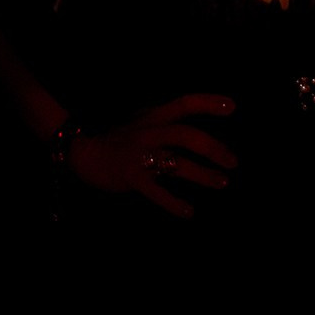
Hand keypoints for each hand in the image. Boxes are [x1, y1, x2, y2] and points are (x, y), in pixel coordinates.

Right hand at [67, 93, 237, 218]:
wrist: (82, 151)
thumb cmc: (121, 138)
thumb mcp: (145, 122)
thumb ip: (170, 124)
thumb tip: (201, 136)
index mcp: (155, 116)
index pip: (185, 103)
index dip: (208, 103)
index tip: (232, 107)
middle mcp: (150, 132)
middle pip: (186, 135)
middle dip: (213, 147)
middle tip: (232, 161)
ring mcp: (140, 154)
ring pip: (176, 163)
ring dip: (202, 174)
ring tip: (222, 182)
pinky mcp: (131, 177)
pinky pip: (156, 191)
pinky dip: (173, 202)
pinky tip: (188, 211)